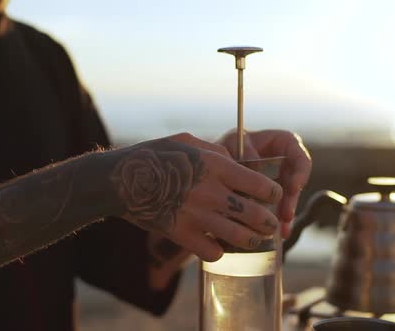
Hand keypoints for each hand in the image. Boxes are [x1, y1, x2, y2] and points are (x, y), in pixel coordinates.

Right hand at [110, 133, 281, 261]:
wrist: (120, 179)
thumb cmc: (155, 155)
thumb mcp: (188, 141)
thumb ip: (218, 152)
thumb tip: (239, 163)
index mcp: (215, 166)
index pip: (261, 185)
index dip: (273, 193)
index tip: (273, 196)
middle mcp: (210, 192)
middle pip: (255, 215)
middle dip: (268, 222)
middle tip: (270, 223)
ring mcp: (196, 216)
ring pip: (239, 237)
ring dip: (251, 240)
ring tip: (254, 239)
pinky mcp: (181, 234)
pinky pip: (212, 252)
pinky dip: (219, 251)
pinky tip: (217, 245)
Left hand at [217, 129, 311, 235]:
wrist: (207, 168)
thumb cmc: (219, 149)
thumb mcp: (230, 145)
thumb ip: (245, 155)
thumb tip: (257, 173)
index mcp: (279, 143)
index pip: (299, 154)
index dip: (301, 171)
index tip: (294, 186)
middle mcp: (283, 163)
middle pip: (296, 181)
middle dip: (292, 198)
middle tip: (286, 214)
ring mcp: (278, 181)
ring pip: (288, 198)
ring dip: (286, 213)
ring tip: (281, 229)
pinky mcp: (270, 199)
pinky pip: (278, 210)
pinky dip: (278, 222)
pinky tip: (280, 235)